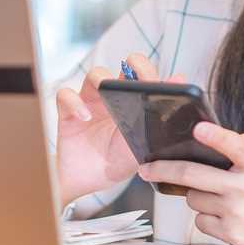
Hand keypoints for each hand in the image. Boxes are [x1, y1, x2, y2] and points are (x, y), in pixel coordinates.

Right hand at [54, 52, 184, 205]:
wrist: (90, 181)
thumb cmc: (117, 160)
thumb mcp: (142, 146)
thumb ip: (158, 123)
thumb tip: (177, 100)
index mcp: (134, 102)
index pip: (147, 78)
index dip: (153, 72)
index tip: (159, 80)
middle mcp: (114, 97)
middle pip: (125, 67)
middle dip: (134, 64)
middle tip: (136, 74)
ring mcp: (91, 101)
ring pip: (94, 75)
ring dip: (101, 79)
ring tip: (105, 93)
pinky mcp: (69, 111)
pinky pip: (66, 95)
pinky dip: (75, 102)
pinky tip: (85, 117)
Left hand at [137, 122, 243, 244]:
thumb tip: (218, 136)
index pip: (235, 145)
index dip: (214, 136)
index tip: (197, 128)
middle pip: (192, 175)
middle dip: (163, 169)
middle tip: (146, 167)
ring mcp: (236, 213)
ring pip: (192, 198)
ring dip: (197, 194)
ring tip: (221, 196)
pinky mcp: (229, 234)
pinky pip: (199, 221)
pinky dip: (207, 217)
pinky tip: (226, 216)